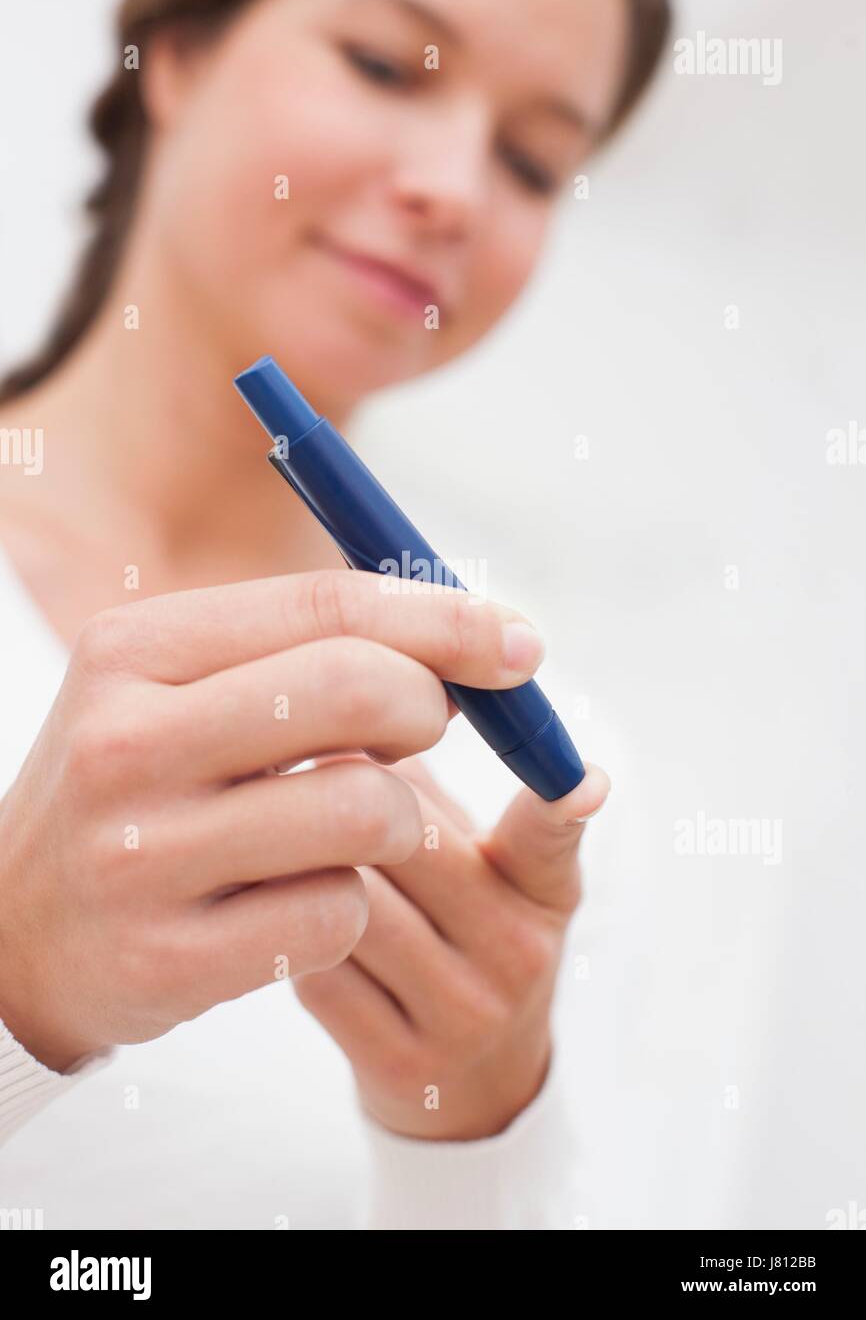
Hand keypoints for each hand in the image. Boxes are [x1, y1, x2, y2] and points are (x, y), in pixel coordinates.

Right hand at [0, 570, 544, 1071]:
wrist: (20, 933)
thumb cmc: (143, 788)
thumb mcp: (181, 689)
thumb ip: (311, 649)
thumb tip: (483, 636)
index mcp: (133, 650)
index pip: (328, 607)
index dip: (446, 621)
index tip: (519, 644)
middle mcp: (125, 744)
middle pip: (358, 691)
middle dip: (432, 709)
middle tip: (432, 732)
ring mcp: (140, 858)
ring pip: (366, 810)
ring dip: (396, 821)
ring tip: (350, 828)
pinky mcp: (169, 960)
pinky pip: (339, 914)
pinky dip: (349, 905)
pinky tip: (295, 901)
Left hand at [294, 752, 609, 1140]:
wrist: (472, 1087)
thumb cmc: (466, 934)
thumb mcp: (487, 872)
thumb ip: (428, 796)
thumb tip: (351, 720)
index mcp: (541, 892)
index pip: (550, 839)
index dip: (562, 806)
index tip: (584, 784)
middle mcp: (515, 954)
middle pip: (409, 845)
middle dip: (342, 798)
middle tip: (294, 769)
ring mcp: (462, 1015)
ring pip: (354, 907)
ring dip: (299, 863)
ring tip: (273, 839)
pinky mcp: (399, 1062)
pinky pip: (317, 972)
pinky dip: (283, 931)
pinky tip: (274, 915)